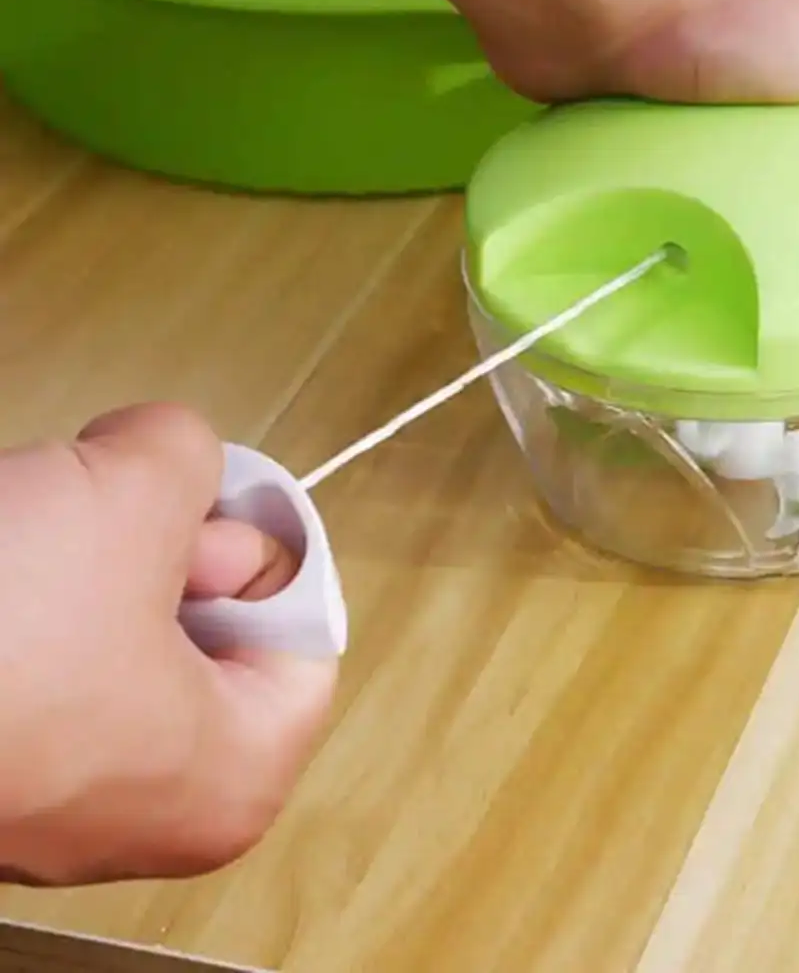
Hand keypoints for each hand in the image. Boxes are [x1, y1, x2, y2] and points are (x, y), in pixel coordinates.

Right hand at [0, 404, 337, 884]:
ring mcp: (52, 792)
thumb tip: (176, 455)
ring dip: (86, 559)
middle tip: (116, 508)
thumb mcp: (139, 490)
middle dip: (167, 547)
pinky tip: (4, 559)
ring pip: (117, 633)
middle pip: (213, 633)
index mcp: (234, 775)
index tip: (219, 501)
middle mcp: (151, 809)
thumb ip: (193, 454)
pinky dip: (25, 595)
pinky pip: (37, 653)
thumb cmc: (0, 625)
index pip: (303, 636)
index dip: (269, 548)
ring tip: (38, 531)